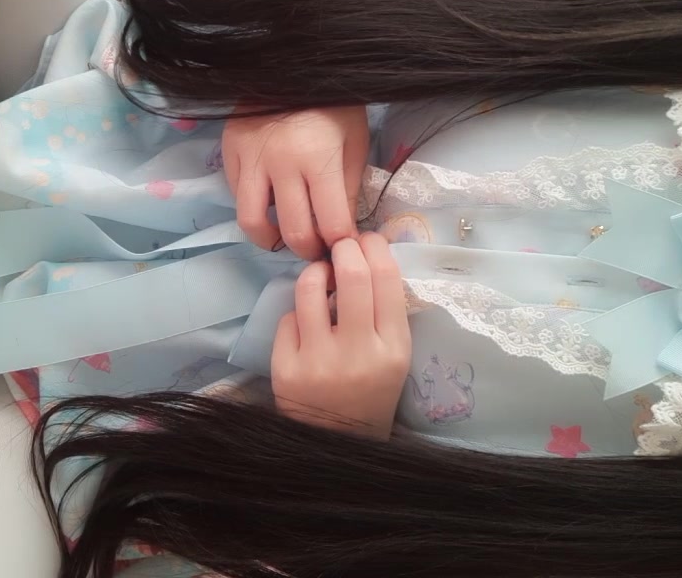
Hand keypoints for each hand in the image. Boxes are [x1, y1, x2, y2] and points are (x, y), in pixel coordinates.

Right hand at [223, 106, 369, 259]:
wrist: (291, 60)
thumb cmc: (332, 100)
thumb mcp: (355, 139)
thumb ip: (350, 186)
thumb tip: (344, 229)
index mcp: (320, 160)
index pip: (332, 225)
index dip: (341, 245)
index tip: (344, 248)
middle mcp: (281, 164)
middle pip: (293, 233)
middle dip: (309, 251)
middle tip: (316, 248)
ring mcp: (249, 158)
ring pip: (250, 222)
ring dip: (270, 239)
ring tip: (283, 236)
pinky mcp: (228, 150)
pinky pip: (236, 195)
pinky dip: (252, 207)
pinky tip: (268, 201)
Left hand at [271, 234, 411, 438]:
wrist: (338, 441)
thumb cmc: (371, 390)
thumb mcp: (395, 355)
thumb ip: (385, 311)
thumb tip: (365, 254)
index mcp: (393, 349)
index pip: (386, 279)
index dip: (375, 248)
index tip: (367, 240)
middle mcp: (358, 353)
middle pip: (351, 276)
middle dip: (343, 248)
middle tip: (340, 245)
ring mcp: (319, 361)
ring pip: (310, 289)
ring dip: (315, 271)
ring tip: (320, 275)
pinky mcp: (286, 369)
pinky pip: (288, 318)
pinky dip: (298, 313)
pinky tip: (307, 323)